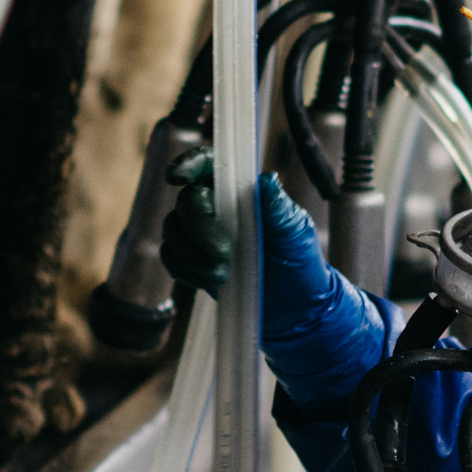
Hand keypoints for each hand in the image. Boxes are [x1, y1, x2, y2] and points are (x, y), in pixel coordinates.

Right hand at [161, 152, 336, 327]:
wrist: (294, 307)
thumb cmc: (300, 262)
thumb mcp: (297, 233)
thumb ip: (280, 208)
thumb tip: (267, 180)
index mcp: (242, 191)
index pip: (210, 165)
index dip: (190, 164)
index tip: (177, 177)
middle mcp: (217, 207)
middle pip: (187, 201)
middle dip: (198, 227)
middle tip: (223, 253)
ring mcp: (200, 234)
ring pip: (173, 231)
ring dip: (192, 255)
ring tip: (223, 274)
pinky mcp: (192, 262)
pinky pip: (171, 258)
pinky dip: (187, 270)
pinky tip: (213, 282)